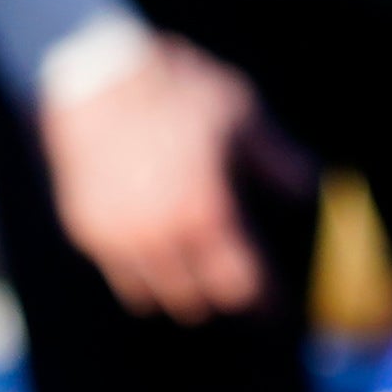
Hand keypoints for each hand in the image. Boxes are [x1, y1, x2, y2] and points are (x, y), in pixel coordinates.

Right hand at [38, 37, 307, 317]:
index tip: (277, 312)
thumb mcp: (242, 118)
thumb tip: (309, 190)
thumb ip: (277, 161)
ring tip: (201, 281)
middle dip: (222, 301)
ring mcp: (115, 238)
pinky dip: (142, 274)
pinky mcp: (83, 230)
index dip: (263, 302)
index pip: (242, 282)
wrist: (94, 78)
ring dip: (179, 293)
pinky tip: (161, 258)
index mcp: (206, 213)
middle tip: (242, 296)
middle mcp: (159, 236)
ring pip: (152, 296)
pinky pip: (118, 273)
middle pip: (195, 300)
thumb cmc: (178, 93)